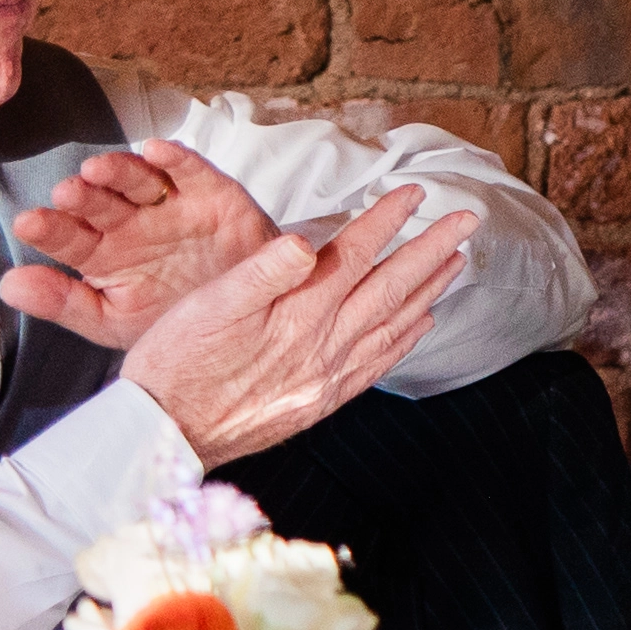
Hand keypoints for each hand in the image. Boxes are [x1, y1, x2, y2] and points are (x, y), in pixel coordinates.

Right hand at [5, 184, 476, 465]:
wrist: (163, 437)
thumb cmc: (175, 365)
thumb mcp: (206, 307)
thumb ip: (263, 272)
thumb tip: (309, 243)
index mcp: (298, 314)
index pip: (355, 255)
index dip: (387, 219)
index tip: (416, 192)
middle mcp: (324, 344)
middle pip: (391, 286)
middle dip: (432, 248)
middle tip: (467, 220)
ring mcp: (328, 375)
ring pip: (394, 323)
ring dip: (430, 288)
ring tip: (457, 261)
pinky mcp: (322, 400)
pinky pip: (379, 363)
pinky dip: (407, 338)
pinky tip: (421, 322)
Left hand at [8, 141, 293, 342]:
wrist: (251, 316)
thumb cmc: (180, 319)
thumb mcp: (115, 322)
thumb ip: (64, 303)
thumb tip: (9, 285)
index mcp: (103, 255)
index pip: (68, 237)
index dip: (49, 228)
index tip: (30, 223)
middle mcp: (133, 225)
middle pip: (100, 202)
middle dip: (83, 195)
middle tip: (68, 193)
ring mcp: (171, 207)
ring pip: (139, 180)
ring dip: (118, 171)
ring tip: (98, 170)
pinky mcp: (213, 194)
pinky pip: (192, 171)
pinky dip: (176, 158)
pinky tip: (155, 151)